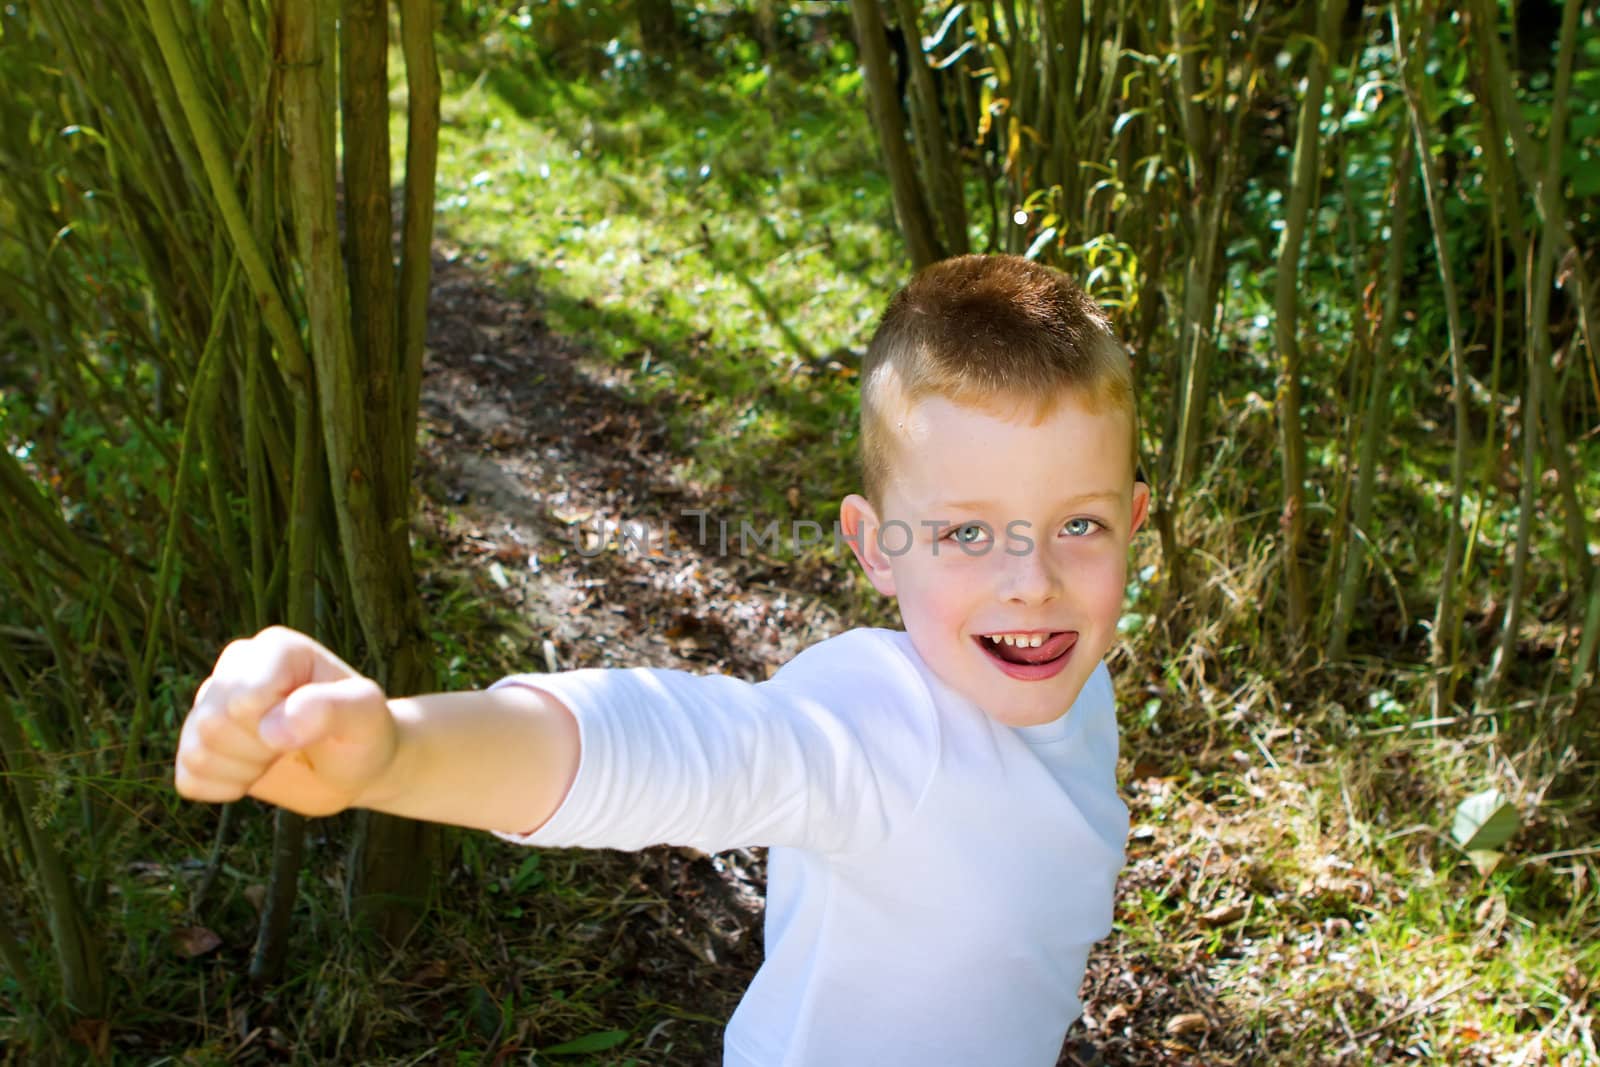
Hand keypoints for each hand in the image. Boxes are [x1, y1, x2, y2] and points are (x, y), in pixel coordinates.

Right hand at [175, 626, 397, 816]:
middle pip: (212, 724)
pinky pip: (187, 779)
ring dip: (244, 770)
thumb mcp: (366, 717)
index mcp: (274, 649)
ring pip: (197, 752)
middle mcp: (235, 668)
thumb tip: (271, 728)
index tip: (311, 725)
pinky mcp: (200, 743)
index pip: (242, 697)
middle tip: (296, 743)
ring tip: (278, 754)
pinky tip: (255, 774)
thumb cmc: (364, 733)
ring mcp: (212, 705)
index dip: (274, 726)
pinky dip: (223, 788)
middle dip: (259, 750)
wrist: (355, 765)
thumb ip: (330, 710)